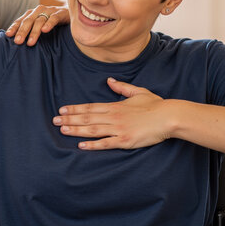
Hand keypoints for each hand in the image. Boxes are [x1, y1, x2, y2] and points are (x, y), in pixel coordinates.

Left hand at [6, 5, 69, 45]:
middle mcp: (39, 10)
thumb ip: (30, 31)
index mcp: (32, 13)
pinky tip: (45, 30)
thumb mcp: (40, 26)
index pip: (20, 20)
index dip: (14, 27)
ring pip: (39, 21)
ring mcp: (50, 11)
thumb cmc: (52, 22)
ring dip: (34, 32)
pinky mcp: (61, 13)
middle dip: (22, 31)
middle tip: (17, 42)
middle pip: (28, 21)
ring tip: (30, 43)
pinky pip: (54, 18)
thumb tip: (17, 43)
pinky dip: (49, 24)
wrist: (72, 13)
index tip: (8, 36)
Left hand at [52, 78, 171, 149]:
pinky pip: (106, 143)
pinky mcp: (125, 140)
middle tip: (54, 120)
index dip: (75, 109)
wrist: (169, 116)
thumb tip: (109, 80)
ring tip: (62, 129)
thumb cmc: (156, 105)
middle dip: (69, 119)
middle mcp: (114, 117)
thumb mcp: (138, 92)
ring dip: (76, 130)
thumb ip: (122, 87)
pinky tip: (81, 145)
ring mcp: (119, 129)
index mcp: (115, 106)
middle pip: (87, 118)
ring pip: (92, 130)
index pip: (90, 107)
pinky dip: (93, 144)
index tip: (62, 109)